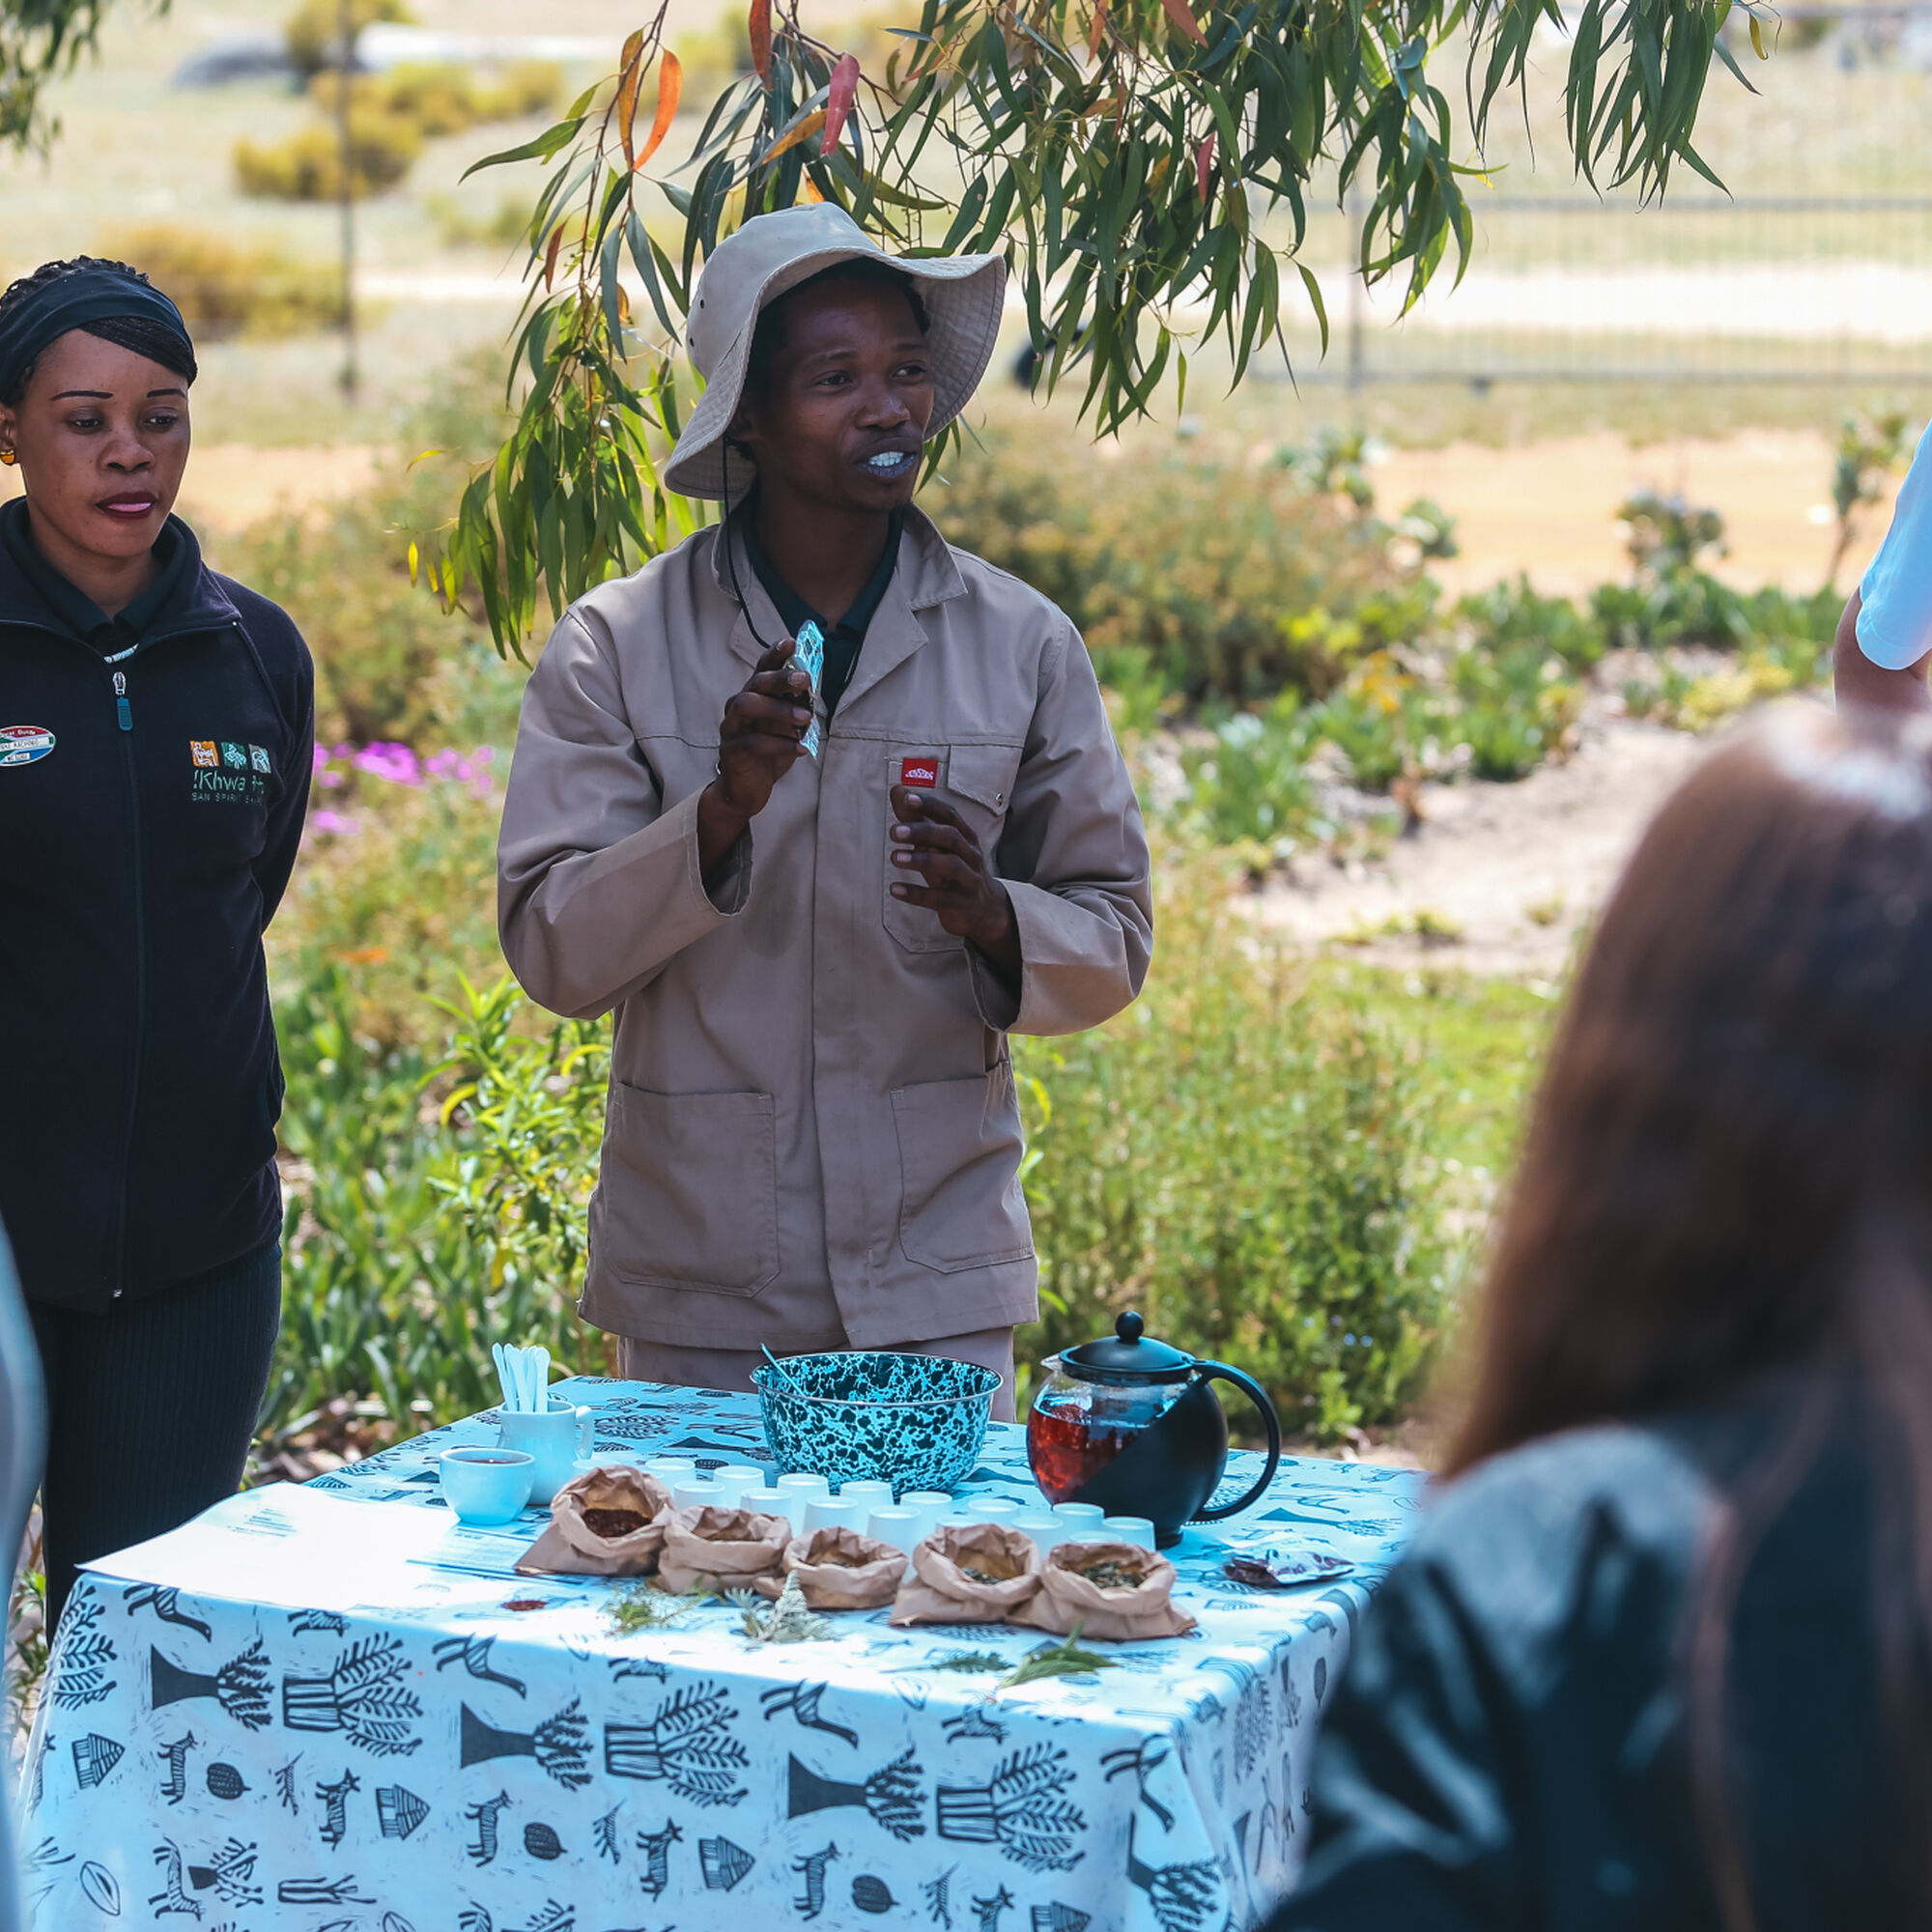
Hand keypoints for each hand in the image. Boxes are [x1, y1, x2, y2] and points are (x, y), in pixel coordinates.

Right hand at [699, 641, 811, 879]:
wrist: (747, 790)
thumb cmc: (768, 754)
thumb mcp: (788, 729)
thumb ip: (798, 710)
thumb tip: (814, 692)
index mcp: (754, 697)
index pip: (762, 669)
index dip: (775, 654)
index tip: (792, 642)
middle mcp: (739, 707)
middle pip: (755, 682)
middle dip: (780, 678)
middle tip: (804, 679)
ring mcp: (732, 728)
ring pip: (747, 705)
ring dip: (777, 709)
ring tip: (804, 718)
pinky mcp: (731, 751)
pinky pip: (752, 742)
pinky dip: (779, 745)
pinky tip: (800, 750)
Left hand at [889, 785, 1020, 987]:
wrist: (984, 910)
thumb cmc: (955, 871)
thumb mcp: (937, 845)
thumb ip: (917, 819)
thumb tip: (897, 790)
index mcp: (965, 836)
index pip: (949, 814)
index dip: (929, 805)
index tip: (906, 798)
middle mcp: (970, 854)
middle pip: (950, 836)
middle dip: (923, 831)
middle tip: (894, 831)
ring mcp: (969, 879)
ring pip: (950, 865)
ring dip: (921, 859)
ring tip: (894, 857)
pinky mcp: (963, 904)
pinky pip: (940, 899)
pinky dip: (917, 894)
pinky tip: (895, 890)